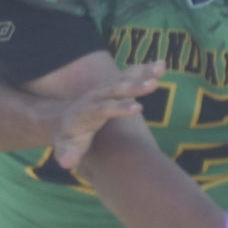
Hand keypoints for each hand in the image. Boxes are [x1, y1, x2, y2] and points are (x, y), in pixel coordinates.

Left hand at [41, 60, 162, 172]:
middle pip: (116, 90)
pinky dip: (144, 69)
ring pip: (125, 79)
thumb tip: (66, 162)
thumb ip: (66, 154)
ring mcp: (105, 90)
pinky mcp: (113, 86)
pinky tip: (162, 65)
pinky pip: (130, 76)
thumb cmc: (69, 139)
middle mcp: (96, 97)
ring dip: (143, 73)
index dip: (119, 108)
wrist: (65, 120)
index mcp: (87, 112)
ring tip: (162, 67)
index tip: (137, 108)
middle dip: (134, 87)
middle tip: (153, 84)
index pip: (103, 109)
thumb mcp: (66, 148)